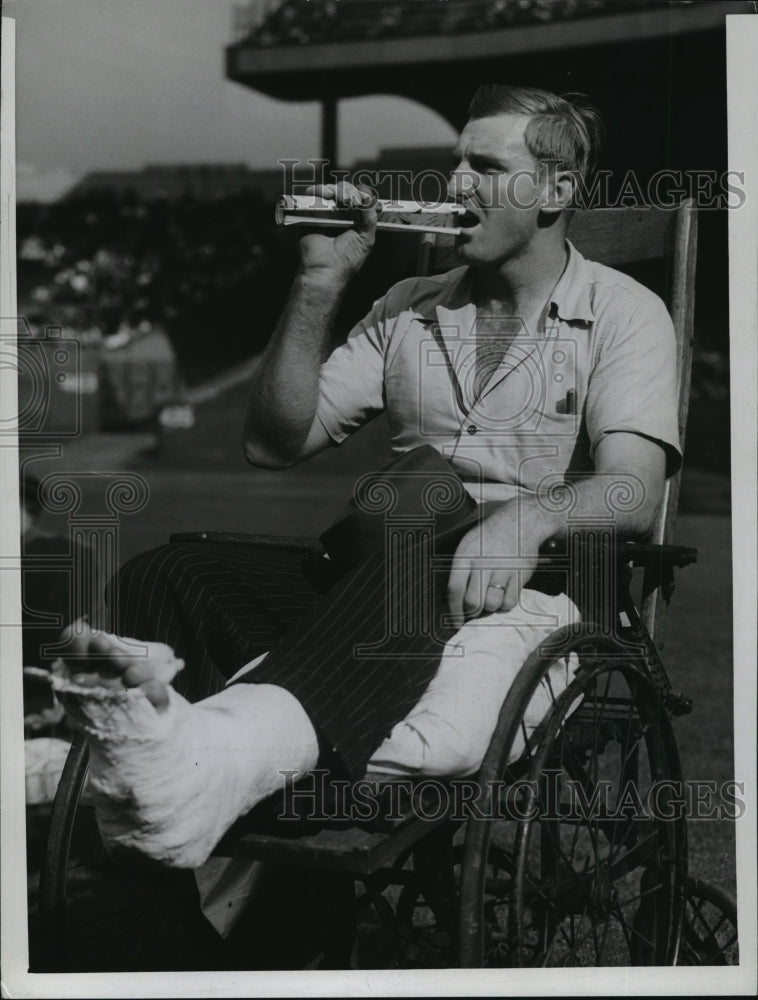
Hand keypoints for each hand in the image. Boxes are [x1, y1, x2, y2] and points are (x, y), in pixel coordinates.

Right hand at [297, 182, 376, 282]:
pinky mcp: (308, 214)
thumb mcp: (366, 238)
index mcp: (353, 220)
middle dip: (348, 191)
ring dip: (335, 189)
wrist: (326, 270)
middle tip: (349, 201)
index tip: (363, 200)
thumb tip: (367, 198)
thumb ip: (370, 217)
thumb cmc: (347, 259)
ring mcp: (323, 213)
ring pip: (329, 189)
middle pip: (344, 190)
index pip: (358, 198)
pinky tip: (326, 196)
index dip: (361, 194)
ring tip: (337, 198)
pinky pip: (311, 195)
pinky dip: (318, 191)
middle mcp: (338, 214)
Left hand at [447, 498, 546, 626]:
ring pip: (491, 604)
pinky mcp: (520, 574)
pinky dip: (505, 604)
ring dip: (490, 607)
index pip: (455, 589)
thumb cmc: (491, 536)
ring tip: (491, 597)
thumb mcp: (469, 544)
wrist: (521, 521)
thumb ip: (461, 569)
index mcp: (466, 555)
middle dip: (472, 613)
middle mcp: (483, 562)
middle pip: (473, 602)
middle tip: (475, 612)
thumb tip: (456, 601)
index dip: (454, 610)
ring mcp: (503, 568)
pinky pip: (509, 602)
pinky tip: (504, 594)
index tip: (456, 621)